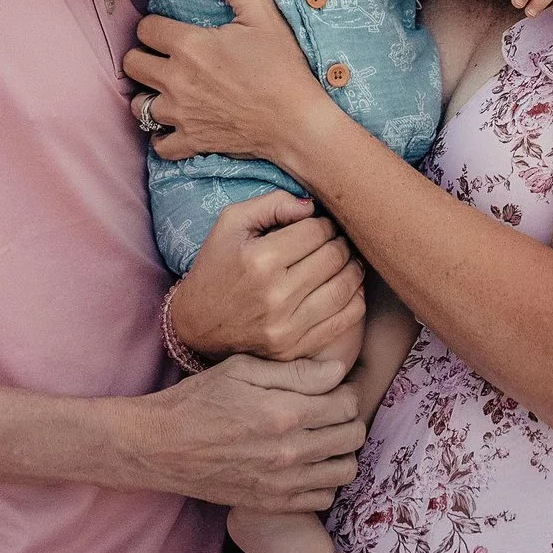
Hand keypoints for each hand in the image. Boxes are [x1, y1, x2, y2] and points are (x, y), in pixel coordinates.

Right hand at [125, 354, 363, 511]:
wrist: (160, 448)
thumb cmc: (197, 400)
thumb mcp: (241, 370)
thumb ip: (294, 371)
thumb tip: (338, 371)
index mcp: (284, 413)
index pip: (348, 403)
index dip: (346, 389)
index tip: (333, 386)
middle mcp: (290, 451)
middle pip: (353, 436)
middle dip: (349, 417)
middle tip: (331, 408)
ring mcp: (283, 482)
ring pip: (345, 470)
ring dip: (341, 451)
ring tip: (323, 436)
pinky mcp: (272, 503)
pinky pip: (323, 497)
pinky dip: (324, 480)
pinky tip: (308, 463)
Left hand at [127, 0, 332, 171]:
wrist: (297, 120)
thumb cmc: (283, 65)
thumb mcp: (262, 13)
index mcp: (189, 45)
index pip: (145, 29)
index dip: (154, 25)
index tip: (168, 29)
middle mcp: (176, 80)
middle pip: (132, 64)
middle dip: (142, 56)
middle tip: (162, 56)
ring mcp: (181, 114)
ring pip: (137, 105)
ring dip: (147, 95)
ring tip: (165, 89)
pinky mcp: (191, 141)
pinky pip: (158, 144)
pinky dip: (161, 135)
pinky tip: (174, 123)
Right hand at [172, 191, 365, 362]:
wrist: (198, 323)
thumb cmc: (217, 266)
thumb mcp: (231, 223)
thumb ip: (271, 204)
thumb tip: (312, 206)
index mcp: (260, 260)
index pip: (316, 231)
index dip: (323, 223)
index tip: (318, 226)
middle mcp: (276, 295)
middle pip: (334, 257)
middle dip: (340, 243)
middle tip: (335, 241)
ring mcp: (287, 327)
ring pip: (344, 288)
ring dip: (353, 269)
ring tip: (346, 261)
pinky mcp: (295, 348)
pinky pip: (343, 322)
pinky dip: (355, 300)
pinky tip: (349, 287)